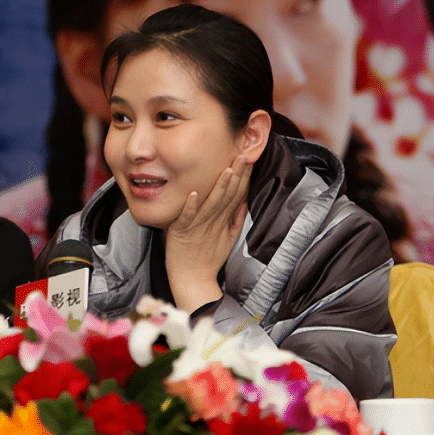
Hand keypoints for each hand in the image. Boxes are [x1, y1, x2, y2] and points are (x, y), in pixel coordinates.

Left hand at [164, 155, 251, 312]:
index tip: (250, 158)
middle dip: (237, 174)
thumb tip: (244, 200)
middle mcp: (214, 220)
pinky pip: (187, 216)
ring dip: (219, 187)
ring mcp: (199, 225)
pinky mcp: (183, 231)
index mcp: (224, 219)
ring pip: (212, 203)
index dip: (245, 176)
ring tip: (227, 170)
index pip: (238, 193)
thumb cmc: (209, 258)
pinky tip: (194, 193)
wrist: (193, 279)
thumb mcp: (228, 237)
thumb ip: (236, 218)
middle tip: (244, 155)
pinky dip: (191, 205)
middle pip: (228, 194)